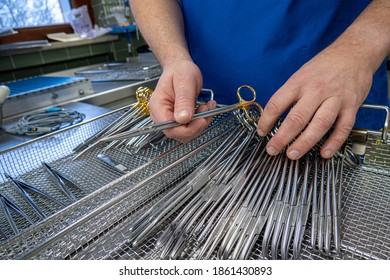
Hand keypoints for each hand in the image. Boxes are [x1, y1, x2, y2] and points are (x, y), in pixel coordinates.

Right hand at [148, 59, 216, 142]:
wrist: (180, 68)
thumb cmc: (180, 71)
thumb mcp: (184, 82)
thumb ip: (184, 100)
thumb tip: (183, 119)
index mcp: (158, 106)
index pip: (169, 128)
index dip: (186, 129)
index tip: (201, 120)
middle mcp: (161, 115)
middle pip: (178, 133)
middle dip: (196, 125)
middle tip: (206, 110)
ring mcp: (170, 118)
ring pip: (187, 132)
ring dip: (201, 122)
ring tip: (207, 106)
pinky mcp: (179, 119)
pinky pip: (191, 127)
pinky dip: (201, 120)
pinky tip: (206, 108)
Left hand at [256, 45, 373, 158]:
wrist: (354, 52)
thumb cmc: (324, 66)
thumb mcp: (300, 74)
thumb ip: (289, 94)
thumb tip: (273, 116)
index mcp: (299, 82)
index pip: (277, 103)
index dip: (266, 120)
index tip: (261, 132)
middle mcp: (316, 91)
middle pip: (297, 118)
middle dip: (282, 137)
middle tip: (273, 149)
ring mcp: (335, 99)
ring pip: (319, 124)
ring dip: (305, 142)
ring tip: (292, 154)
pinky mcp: (352, 106)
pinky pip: (343, 127)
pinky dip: (334, 142)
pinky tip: (324, 153)